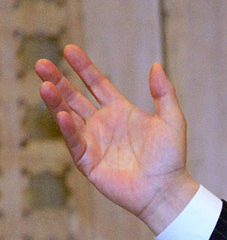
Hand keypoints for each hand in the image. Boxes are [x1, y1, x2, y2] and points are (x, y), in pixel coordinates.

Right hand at [35, 45, 198, 233]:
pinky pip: (75, 141)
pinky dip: (68, 128)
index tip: (69, 49)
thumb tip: (156, 65)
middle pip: (75, 97)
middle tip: (41, 64)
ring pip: (69, 117)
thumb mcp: (172, 120)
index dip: (83, 68)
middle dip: (58, 81)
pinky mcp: (89, 161)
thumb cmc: (171, 158)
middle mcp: (103, 123)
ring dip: (56, 101)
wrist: (166, 190)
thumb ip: (164, 93)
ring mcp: (94, 142)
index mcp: (121, 111)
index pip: (97, 84)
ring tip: (44, 85)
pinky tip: (62, 114)